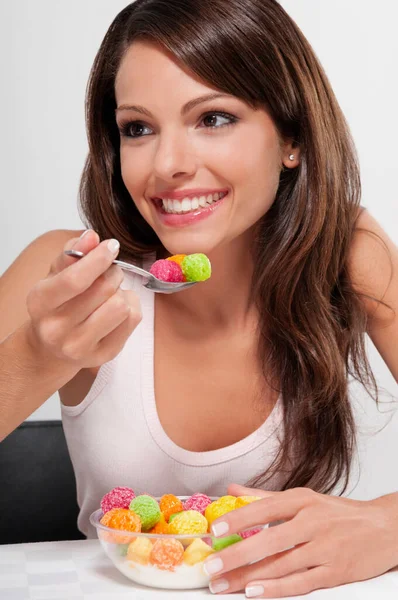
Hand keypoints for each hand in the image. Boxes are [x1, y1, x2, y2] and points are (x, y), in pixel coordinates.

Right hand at [25, 230, 141, 369]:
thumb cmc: (58, 303)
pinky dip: (131, 307)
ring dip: (122, 292)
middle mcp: (56, 329)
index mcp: (40, 303)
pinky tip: (117, 309)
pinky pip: (133, 320)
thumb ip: (72, 253)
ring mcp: (80, 346)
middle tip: (109, 273)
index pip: (75, 279)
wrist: (53, 347)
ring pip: (121, 306)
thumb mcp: (56, 275)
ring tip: (111, 294)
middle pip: (104, 289)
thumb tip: (92, 237)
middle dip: (113, 273)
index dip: (98, 259)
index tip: (111, 246)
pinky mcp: (103, 355)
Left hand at [204, 483, 397, 597]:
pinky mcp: (337, 572)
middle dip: (237, 555)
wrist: (384, 528)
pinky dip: (277, 588)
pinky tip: (255, 591)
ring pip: (281, 564)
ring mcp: (325, 548)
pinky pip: (302, 582)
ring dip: (248, 577)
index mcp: (303, 500)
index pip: (265, 507)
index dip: (239, 519)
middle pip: (269, 540)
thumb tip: (232, 490)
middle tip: (211, 566)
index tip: (216, 530)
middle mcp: (313, 521)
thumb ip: (266, 496)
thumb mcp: (304, 498)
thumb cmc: (338, 514)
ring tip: (223, 584)